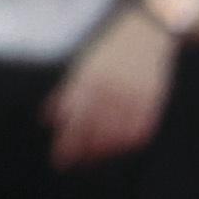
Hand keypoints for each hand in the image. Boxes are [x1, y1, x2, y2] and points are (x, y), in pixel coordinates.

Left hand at [44, 11, 174, 167]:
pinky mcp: (151, 101)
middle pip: (93, 131)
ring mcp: (132, 96)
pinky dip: (127, 143)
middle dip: (81, 151)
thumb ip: (65, 94)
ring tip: (91, 159)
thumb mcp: (82, 66)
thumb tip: (47, 119)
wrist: (147, 33)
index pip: (74, 120)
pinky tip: (117, 149)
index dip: (67, 143)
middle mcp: (110, 91)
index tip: (59, 160)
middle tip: (71, 165)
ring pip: (116, 135)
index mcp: (89, 80)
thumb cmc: (110, 49)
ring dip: (102, 151)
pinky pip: (139, 130)